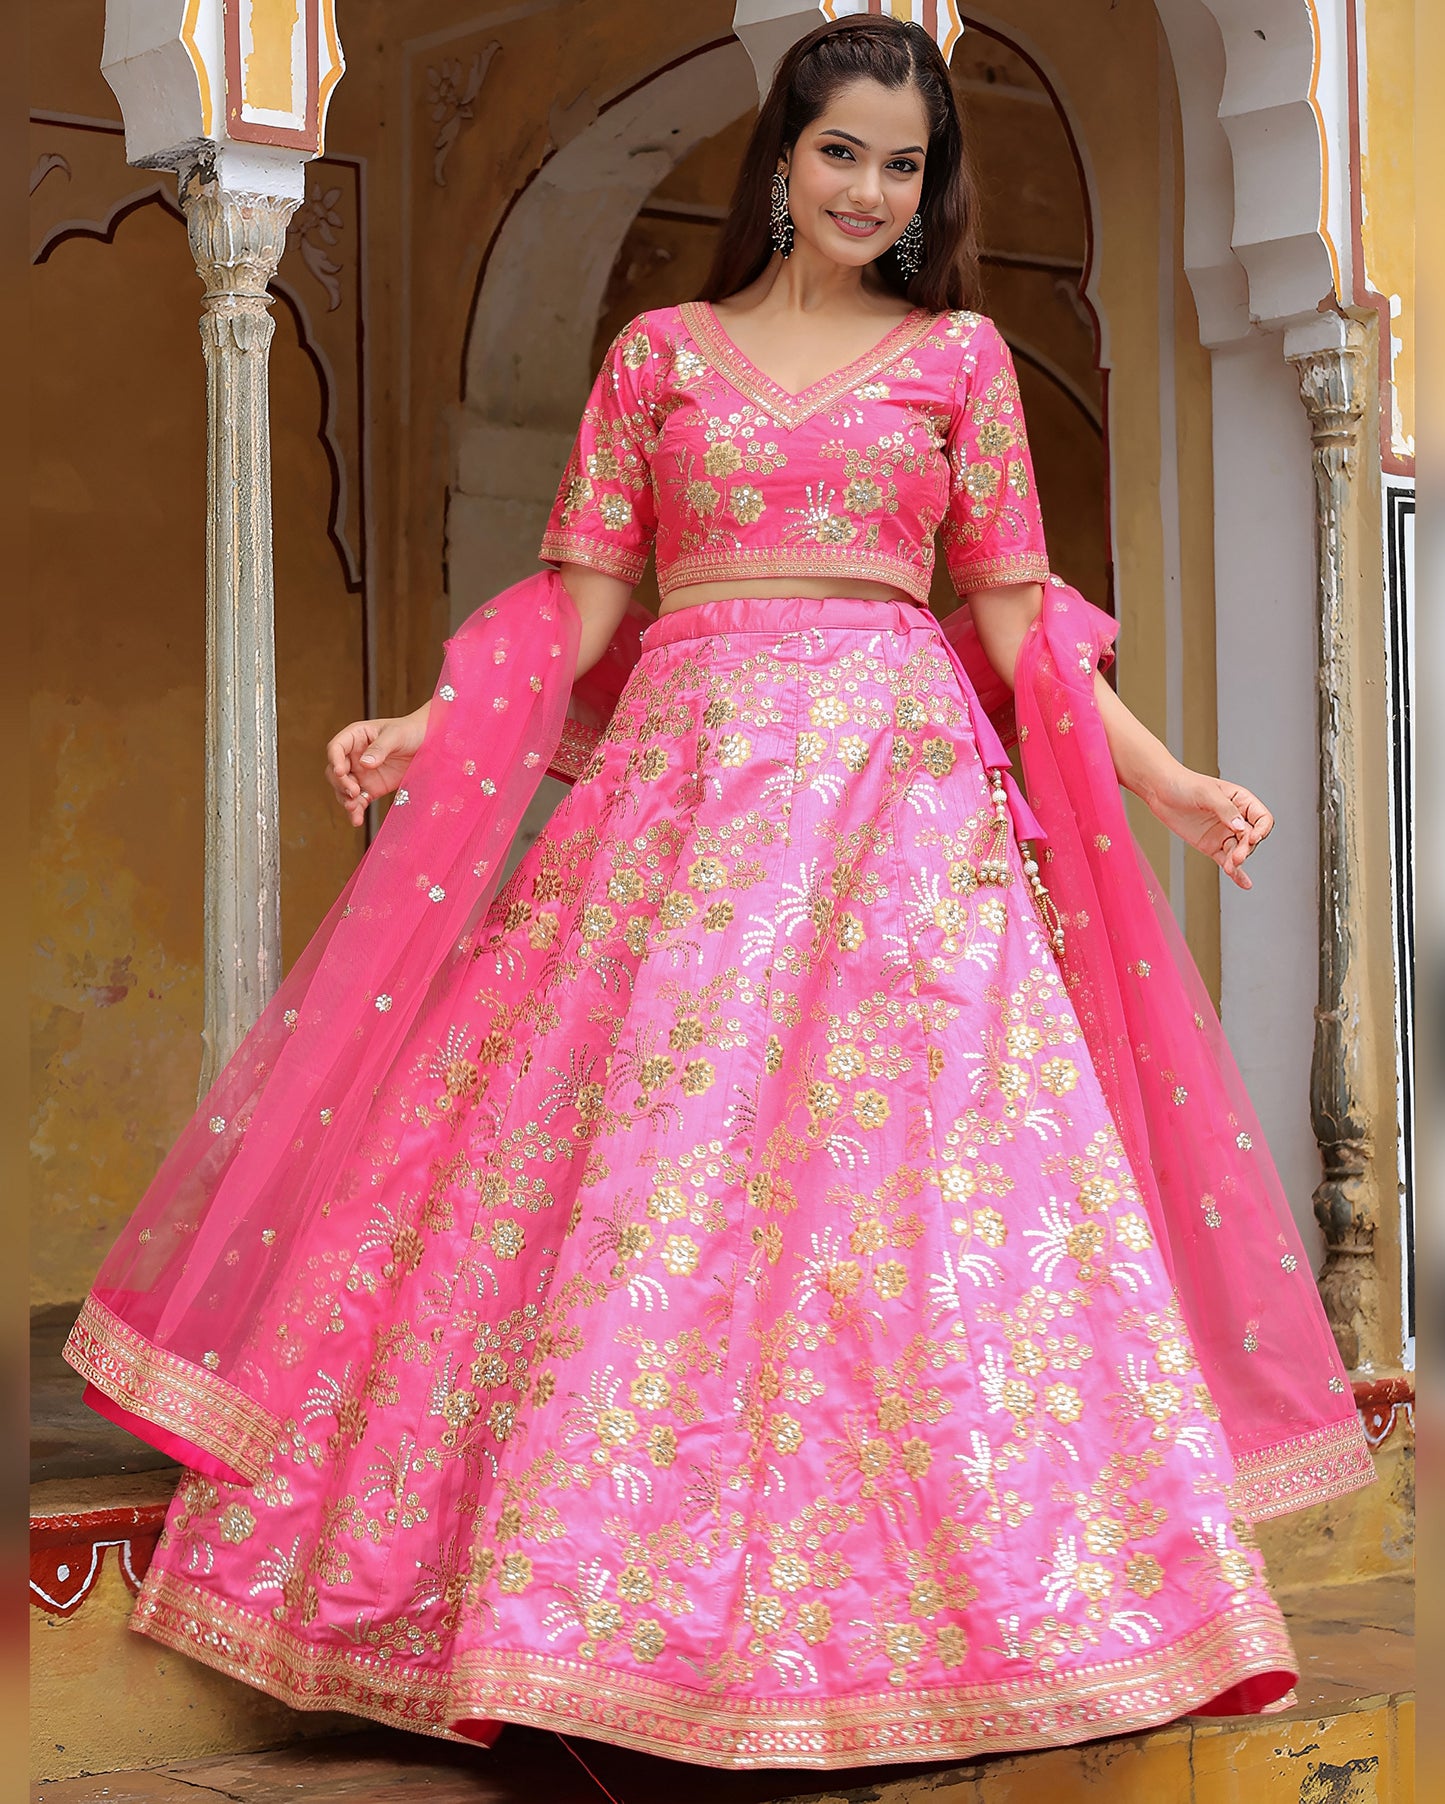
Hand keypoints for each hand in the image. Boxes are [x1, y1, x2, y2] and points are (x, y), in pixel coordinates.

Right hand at [324, 705, 429, 827]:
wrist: (430, 744)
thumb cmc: (411, 731)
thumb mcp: (396, 735)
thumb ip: (380, 748)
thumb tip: (364, 764)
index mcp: (355, 737)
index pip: (336, 748)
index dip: (335, 760)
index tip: (342, 771)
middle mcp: (354, 756)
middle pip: (335, 772)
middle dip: (340, 783)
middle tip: (354, 792)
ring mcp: (362, 773)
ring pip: (343, 789)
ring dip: (345, 799)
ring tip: (354, 808)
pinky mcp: (372, 788)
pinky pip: (359, 801)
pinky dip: (356, 811)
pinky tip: (357, 820)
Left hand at [1145, 767, 1273, 889]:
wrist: (1159, 791)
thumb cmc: (1184, 784)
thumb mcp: (1206, 793)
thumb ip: (1225, 810)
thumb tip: (1241, 828)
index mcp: (1241, 801)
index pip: (1262, 818)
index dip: (1262, 829)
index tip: (1253, 838)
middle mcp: (1236, 819)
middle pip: (1251, 838)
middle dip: (1246, 848)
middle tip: (1237, 856)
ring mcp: (1224, 834)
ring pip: (1239, 851)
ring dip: (1238, 861)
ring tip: (1232, 867)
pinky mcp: (1211, 846)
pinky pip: (1226, 861)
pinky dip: (1236, 873)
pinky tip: (1244, 883)